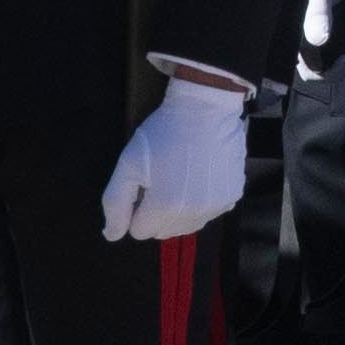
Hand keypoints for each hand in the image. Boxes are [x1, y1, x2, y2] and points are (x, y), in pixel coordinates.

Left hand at [102, 73, 250, 242]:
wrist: (206, 109)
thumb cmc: (163, 133)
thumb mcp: (128, 163)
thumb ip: (115, 203)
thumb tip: (112, 236)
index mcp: (165, 207)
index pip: (139, 231)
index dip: (136, 208)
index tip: (143, 185)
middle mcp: (193, 214)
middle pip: (163, 231)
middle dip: (156, 212)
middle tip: (160, 179)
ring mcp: (216, 207)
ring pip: (186, 225)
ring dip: (179, 211)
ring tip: (180, 177)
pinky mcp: (232, 198)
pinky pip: (208, 213)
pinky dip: (200, 203)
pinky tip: (199, 177)